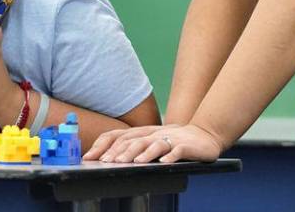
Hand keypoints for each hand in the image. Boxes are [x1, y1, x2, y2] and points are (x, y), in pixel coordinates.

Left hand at [86, 124, 222, 163]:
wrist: (204, 136)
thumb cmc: (174, 140)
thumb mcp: (151, 141)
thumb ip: (133, 146)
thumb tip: (106, 158)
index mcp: (143, 132)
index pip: (119, 135)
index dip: (104, 145)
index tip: (90, 157)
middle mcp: (154, 134)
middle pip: (134, 140)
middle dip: (120, 151)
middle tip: (108, 162)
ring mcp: (171, 138)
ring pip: (154, 144)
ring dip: (143, 152)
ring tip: (132, 162)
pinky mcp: (186, 146)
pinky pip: (178, 150)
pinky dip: (171, 155)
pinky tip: (164, 162)